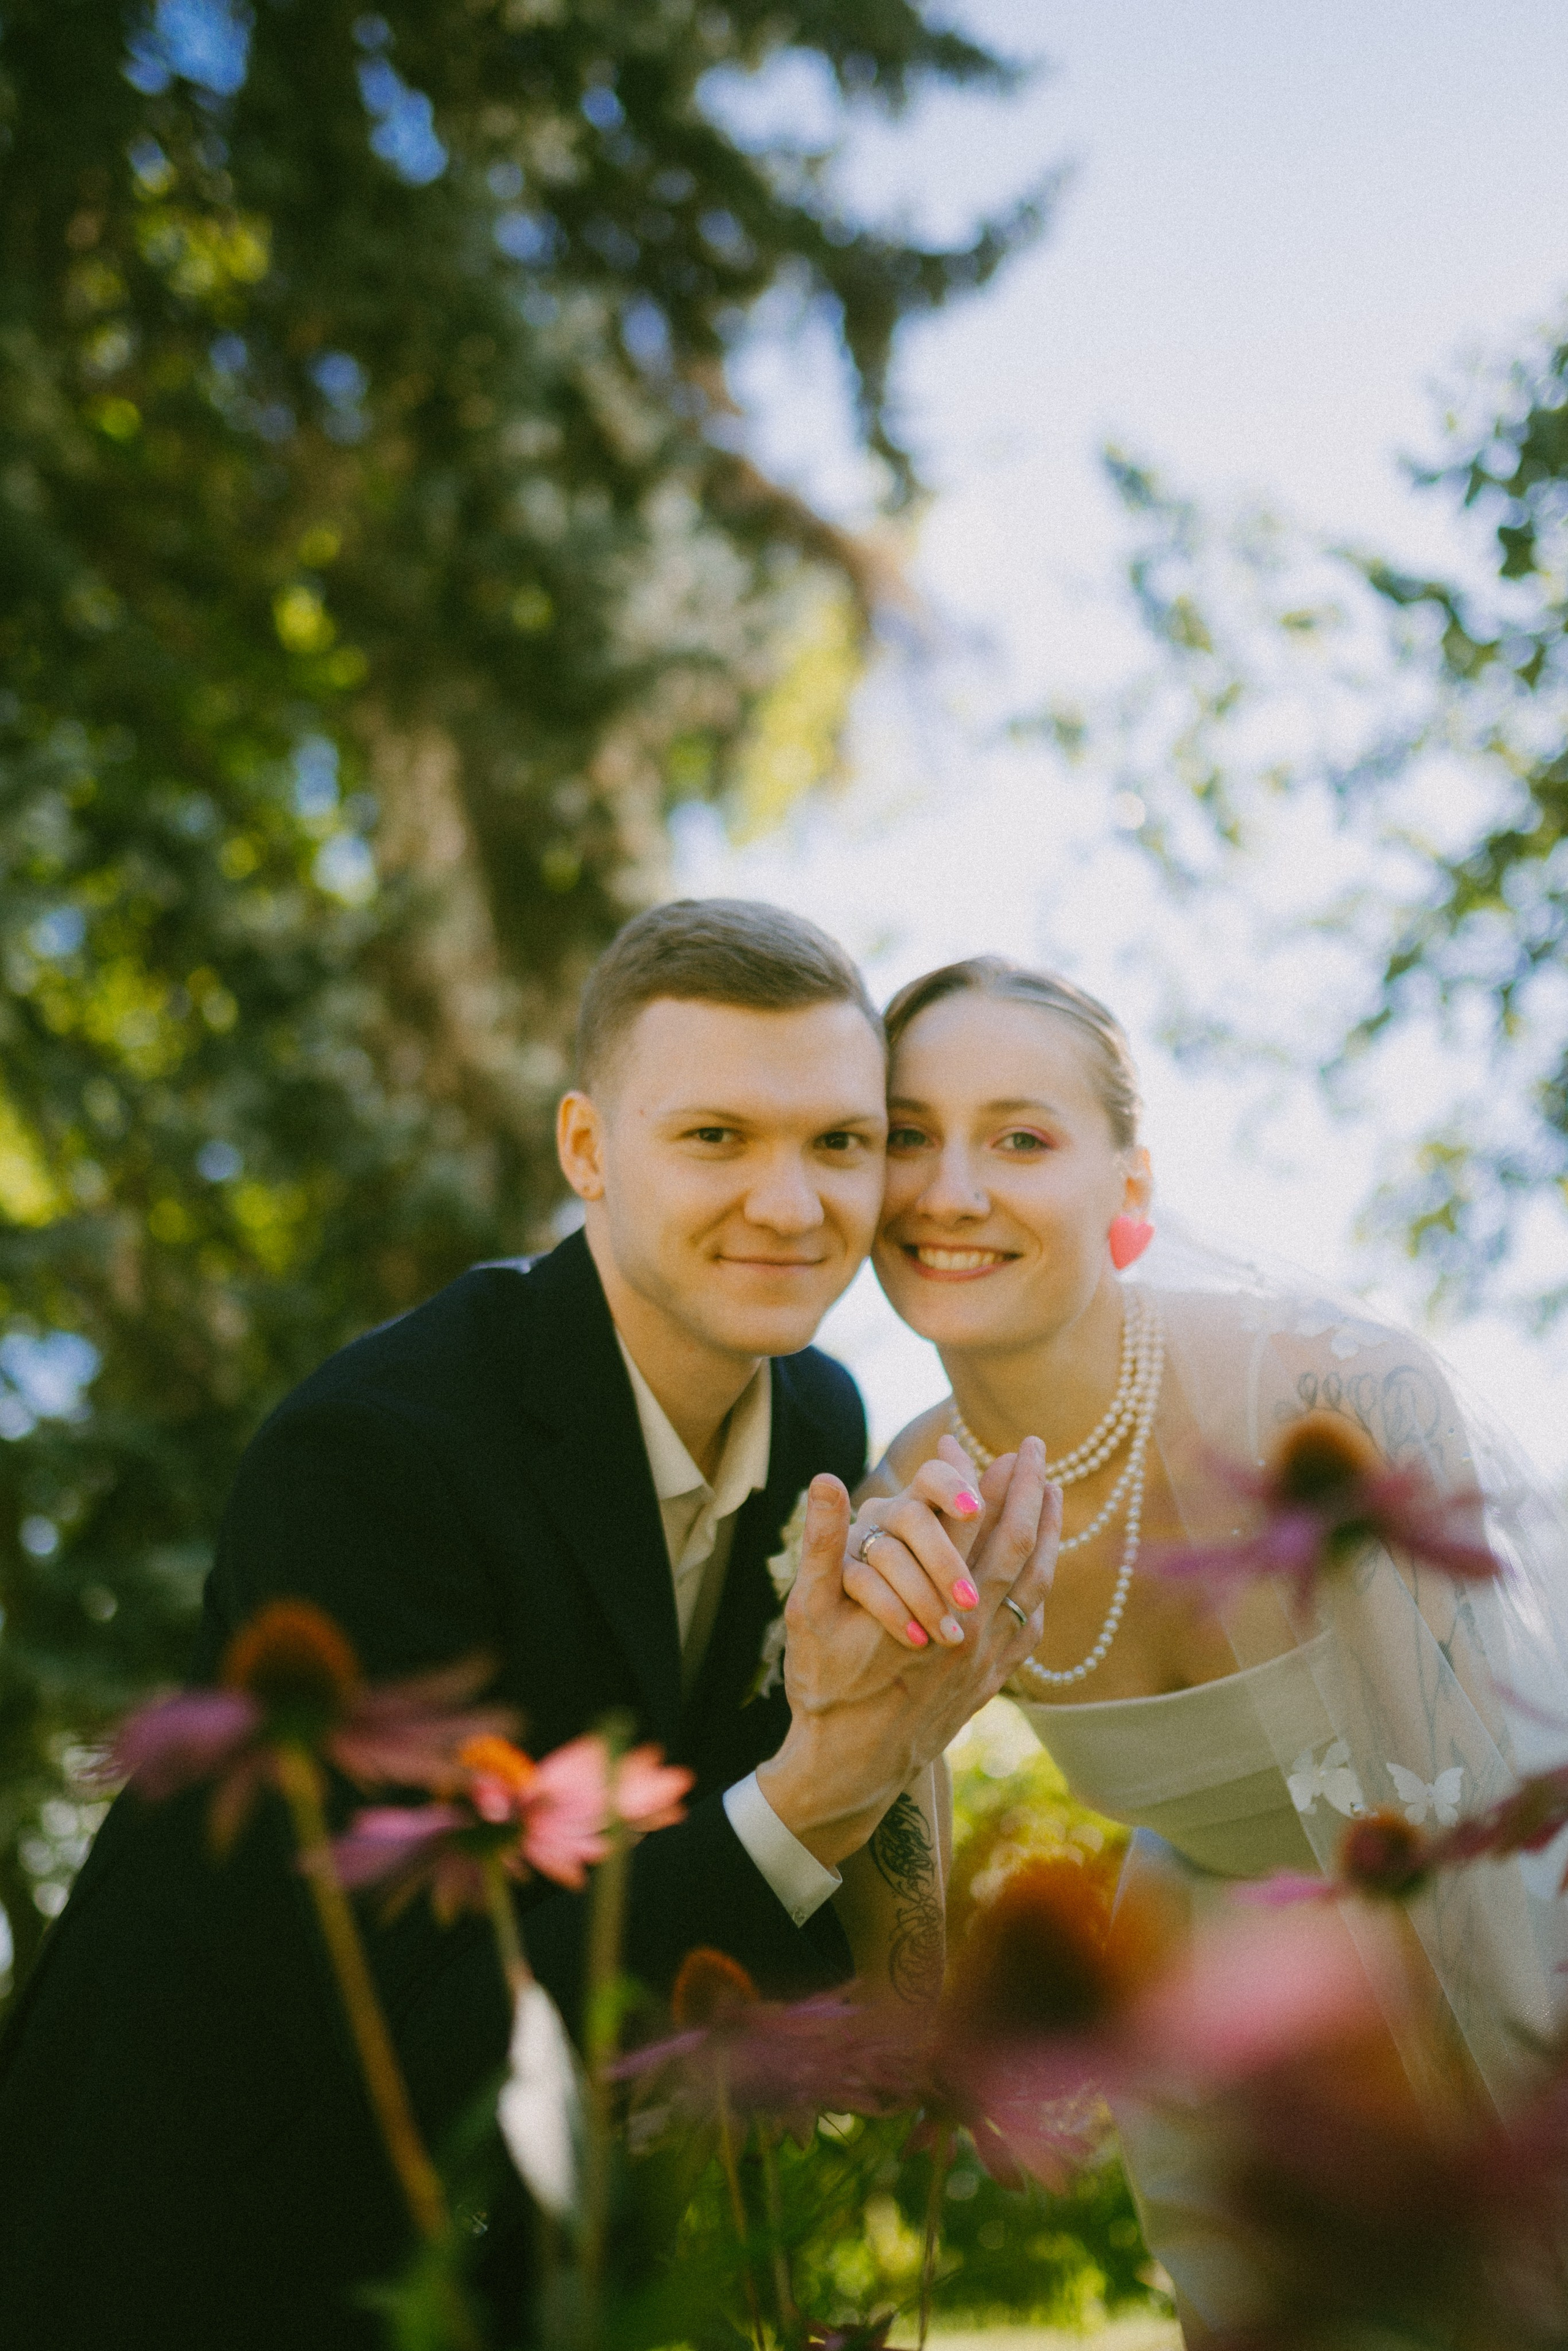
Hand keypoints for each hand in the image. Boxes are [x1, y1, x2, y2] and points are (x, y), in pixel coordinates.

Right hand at [756, 1439, 1059, 1866]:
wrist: (851, 1769)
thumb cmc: (825, 1688)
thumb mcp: (809, 1613)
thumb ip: (821, 1544)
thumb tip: (825, 1479)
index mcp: (932, 1601)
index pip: (971, 1521)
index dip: (989, 1476)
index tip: (1003, 1445)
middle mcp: (973, 1626)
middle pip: (1016, 1543)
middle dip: (1031, 1491)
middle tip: (1040, 1450)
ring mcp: (990, 1657)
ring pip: (1034, 1583)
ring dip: (1047, 1533)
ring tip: (1053, 1496)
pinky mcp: (993, 1681)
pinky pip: (1032, 1622)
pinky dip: (1041, 1584)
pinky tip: (1041, 1569)